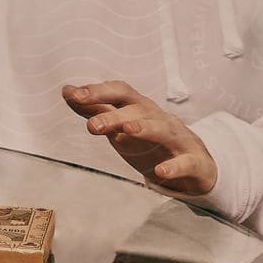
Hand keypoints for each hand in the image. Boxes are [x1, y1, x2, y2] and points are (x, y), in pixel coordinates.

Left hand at [63, 80, 217, 194]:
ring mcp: (178, 138)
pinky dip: (174, 166)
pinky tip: (160, 172)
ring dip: (144, 128)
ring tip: (126, 131)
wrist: (195, 164)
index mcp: (140, 108)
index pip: (120, 92)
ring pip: (162, 129)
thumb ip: (95, 110)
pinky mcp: (193, 161)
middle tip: (92, 126)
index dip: (98, 92)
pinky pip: (186, 162)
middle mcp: (159, 118)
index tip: (74, 95)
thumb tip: (67, 91)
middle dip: (114, 115)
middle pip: (138, 110)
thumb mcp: (120, 126)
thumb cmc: (151, 141)